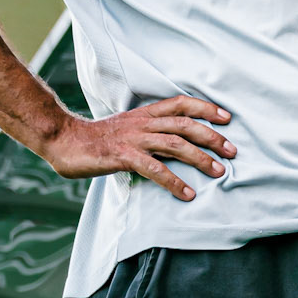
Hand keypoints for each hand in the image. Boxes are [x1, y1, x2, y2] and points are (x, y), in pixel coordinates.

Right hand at [43, 97, 235, 201]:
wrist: (64, 139)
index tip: (227, 117)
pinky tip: (187, 193)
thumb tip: (178, 145)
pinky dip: (174, 182)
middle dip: (212, 137)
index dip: (205, 108)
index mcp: (145, 113)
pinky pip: (154, 169)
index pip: (181, 104)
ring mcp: (134, 138)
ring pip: (175, 144)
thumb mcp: (129, 128)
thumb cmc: (99, 139)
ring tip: (219, 172)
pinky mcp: (123, 156)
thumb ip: (152, 132)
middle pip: (185, 124)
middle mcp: (143, 123)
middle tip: (232, 151)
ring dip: (200, 159)